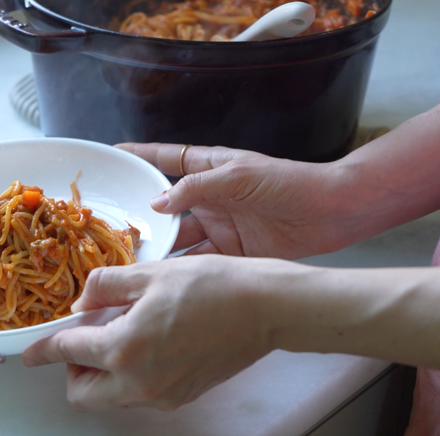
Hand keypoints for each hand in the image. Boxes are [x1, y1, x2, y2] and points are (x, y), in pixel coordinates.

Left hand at [22, 256, 309, 410]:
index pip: (68, 353)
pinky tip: (146, 342)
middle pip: (83, 394)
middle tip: (84, 339)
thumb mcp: (151, 273)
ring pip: (111, 398)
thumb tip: (83, 300)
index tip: (30, 353)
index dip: (44, 351)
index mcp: (125, 348)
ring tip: (119, 333)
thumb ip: (105, 285)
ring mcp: (162, 395)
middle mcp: (140, 383)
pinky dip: (129, 375)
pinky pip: (139, 394)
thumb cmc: (213, 284)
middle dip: (73, 370)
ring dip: (102, 373)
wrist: (266, 308)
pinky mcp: (182, 396)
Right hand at [118, 143, 359, 258]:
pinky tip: (159, 282)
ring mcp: (218, 228)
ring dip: (157, 250)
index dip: (139, 158)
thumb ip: (196, 188)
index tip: (111, 157)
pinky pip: (198, 263)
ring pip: (178, 240)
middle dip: (139, 218)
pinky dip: (180, 272)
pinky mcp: (231, 255)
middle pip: (165, 209)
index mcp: (209, 169)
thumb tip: (156, 203)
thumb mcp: (239, 176)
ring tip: (126, 262)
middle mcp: (208, 199)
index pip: (166, 160)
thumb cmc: (288, 182)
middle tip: (107, 229)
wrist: (332, 212)